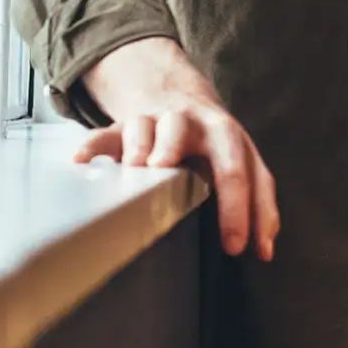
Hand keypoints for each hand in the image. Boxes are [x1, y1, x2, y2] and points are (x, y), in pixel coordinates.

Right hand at [75, 37, 278, 260]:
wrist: (180, 97)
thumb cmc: (217, 145)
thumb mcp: (244, 162)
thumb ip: (259, 202)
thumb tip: (265, 250)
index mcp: (228, 137)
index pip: (240, 171)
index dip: (240, 208)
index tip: (236, 247)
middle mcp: (193, 124)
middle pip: (185, 131)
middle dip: (179, 150)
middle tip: (169, 173)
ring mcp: (156, 123)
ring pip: (146, 127)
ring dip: (140, 147)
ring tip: (136, 169)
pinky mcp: (125, 127)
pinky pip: (106, 134)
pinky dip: (93, 146)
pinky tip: (81, 162)